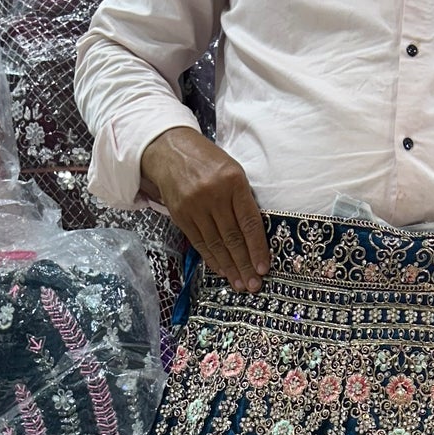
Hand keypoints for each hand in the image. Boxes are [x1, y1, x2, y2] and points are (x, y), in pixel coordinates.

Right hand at [139, 127, 270, 292]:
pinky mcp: (180, 215)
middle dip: (245, 265)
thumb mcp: (232, 170)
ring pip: (216, 244)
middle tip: (253, 285)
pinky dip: (212, 259)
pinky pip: (200, 242)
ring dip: (230, 267)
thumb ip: (243, 199)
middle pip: (233, 238)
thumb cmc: (207, 160)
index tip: (264, 268)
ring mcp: (195, 206)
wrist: (169, 149)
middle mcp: (214, 195)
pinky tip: (222, 271)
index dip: (258, 248)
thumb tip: (254, 235)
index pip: (249, 222)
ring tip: (239, 284)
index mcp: (233, 181)